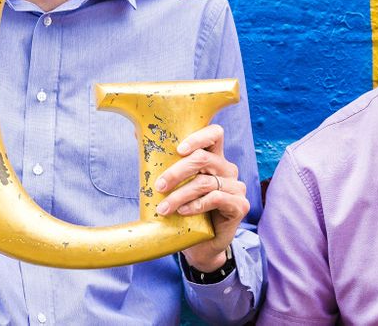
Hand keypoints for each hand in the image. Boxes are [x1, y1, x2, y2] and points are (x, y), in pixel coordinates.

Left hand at [154, 124, 249, 271]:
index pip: (214, 134)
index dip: (198, 137)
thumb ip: (164, 162)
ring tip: (163, 208)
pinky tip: (183, 212)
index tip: (178, 149)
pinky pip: (216, 198)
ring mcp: (236, 187)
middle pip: (204, 158)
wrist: (201, 245)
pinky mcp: (240, 205)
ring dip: (179, 195)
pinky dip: (195, 205)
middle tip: (159, 186)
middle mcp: (227, 169)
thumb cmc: (186, 211)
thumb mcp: (176, 185)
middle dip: (177, 171)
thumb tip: (138, 133)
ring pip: (205, 182)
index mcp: (214, 158)